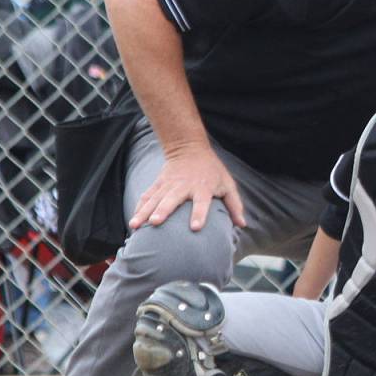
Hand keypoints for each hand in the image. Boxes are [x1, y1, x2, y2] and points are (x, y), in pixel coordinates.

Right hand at [129, 144, 245, 231]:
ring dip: (144, 211)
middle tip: (155, 223)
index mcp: (202, 188)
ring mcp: (168, 184)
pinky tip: (133, 219)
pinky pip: (147, 195)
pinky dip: (139, 207)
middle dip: (163, 211)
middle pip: (172, 199)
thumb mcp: (228, 184)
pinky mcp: (158, 183)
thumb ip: (235, 205)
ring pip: (154, 199)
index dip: (199, 214)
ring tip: (135, 225)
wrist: (189, 148)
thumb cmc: (212, 171)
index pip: (201, 202)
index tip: (194, 227)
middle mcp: (183, 186)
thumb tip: (242, 225)